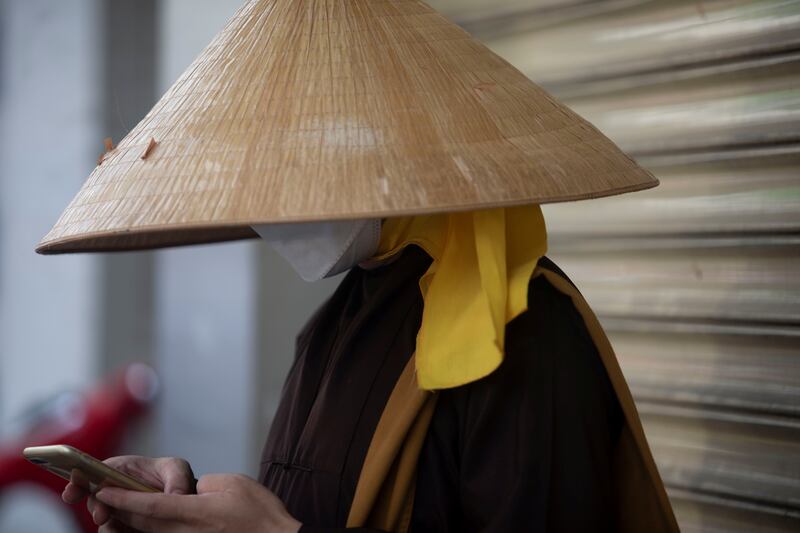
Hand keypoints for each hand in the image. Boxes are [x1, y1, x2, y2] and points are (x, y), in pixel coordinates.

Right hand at [61, 455, 194, 529]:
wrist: (179, 499)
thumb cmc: (173, 477)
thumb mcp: (176, 469)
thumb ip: (175, 478)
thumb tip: (175, 496)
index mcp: (118, 471)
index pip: (91, 474)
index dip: (78, 481)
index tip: (72, 491)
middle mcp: (112, 492)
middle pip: (94, 500)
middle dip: (94, 507)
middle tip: (102, 514)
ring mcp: (116, 511)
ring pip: (103, 521)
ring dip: (106, 525)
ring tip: (114, 526)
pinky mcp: (123, 527)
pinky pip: (114, 531)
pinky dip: (115, 532)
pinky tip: (121, 532)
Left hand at [94, 473, 301, 532]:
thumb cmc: (260, 512)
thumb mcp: (233, 482)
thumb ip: (204, 484)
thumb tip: (190, 490)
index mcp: (193, 512)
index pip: (149, 505)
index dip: (123, 498)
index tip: (104, 489)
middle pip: (144, 524)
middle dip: (121, 512)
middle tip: (104, 500)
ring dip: (132, 526)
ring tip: (117, 516)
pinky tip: (146, 528)